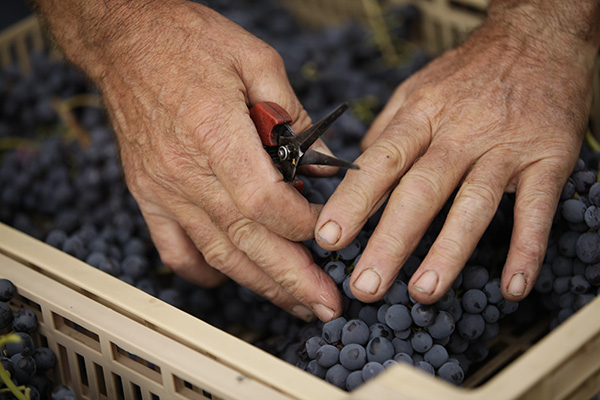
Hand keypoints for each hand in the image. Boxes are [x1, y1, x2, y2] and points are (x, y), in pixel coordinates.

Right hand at [50, 1, 341, 320]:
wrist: (125, 41)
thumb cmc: (188, 43)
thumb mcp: (256, 60)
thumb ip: (293, 114)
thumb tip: (324, 159)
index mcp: (216, 135)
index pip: (266, 203)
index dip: (303, 226)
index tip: (330, 235)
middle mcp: (187, 174)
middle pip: (247, 241)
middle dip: (293, 280)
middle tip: (327, 306)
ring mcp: (164, 191)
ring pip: (217, 254)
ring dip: (260, 286)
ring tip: (296, 304)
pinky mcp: (149, 196)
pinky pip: (174, 250)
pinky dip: (203, 273)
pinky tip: (229, 280)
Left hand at [315, 6, 597, 303]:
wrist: (537, 37)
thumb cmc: (468, 72)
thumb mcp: (416, 89)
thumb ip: (387, 131)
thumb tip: (356, 168)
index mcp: (420, 117)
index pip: (379, 163)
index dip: (352, 202)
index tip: (328, 238)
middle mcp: (458, 133)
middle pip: (418, 191)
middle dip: (389, 241)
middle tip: (366, 286)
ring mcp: (504, 147)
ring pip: (472, 204)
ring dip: (448, 252)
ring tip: (424, 291)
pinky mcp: (547, 157)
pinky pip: (537, 208)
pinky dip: (527, 248)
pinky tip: (512, 285)